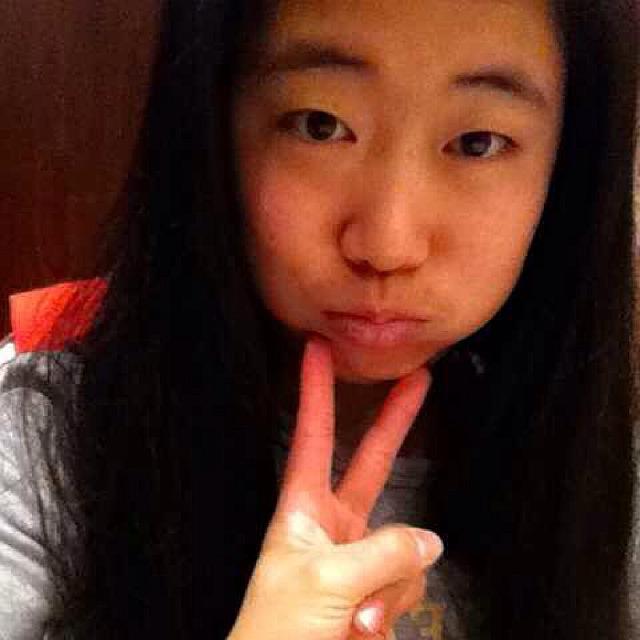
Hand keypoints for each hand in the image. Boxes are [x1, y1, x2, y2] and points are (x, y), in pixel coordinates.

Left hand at [227, 335, 443, 639]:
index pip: (312, 435)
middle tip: (417, 380)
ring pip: (403, 546)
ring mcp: (358, 558)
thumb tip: (429, 541)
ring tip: (354, 621)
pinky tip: (364, 631)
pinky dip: (394, 607)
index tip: (316, 351)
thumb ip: (385, 553)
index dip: (315, 391)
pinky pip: (409, 581)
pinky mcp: (377, 591)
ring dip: (390, 584)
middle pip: (370, 461)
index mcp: (302, 509)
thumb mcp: (327, 582)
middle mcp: (332, 526)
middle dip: (394, 421)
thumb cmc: (276, 633)